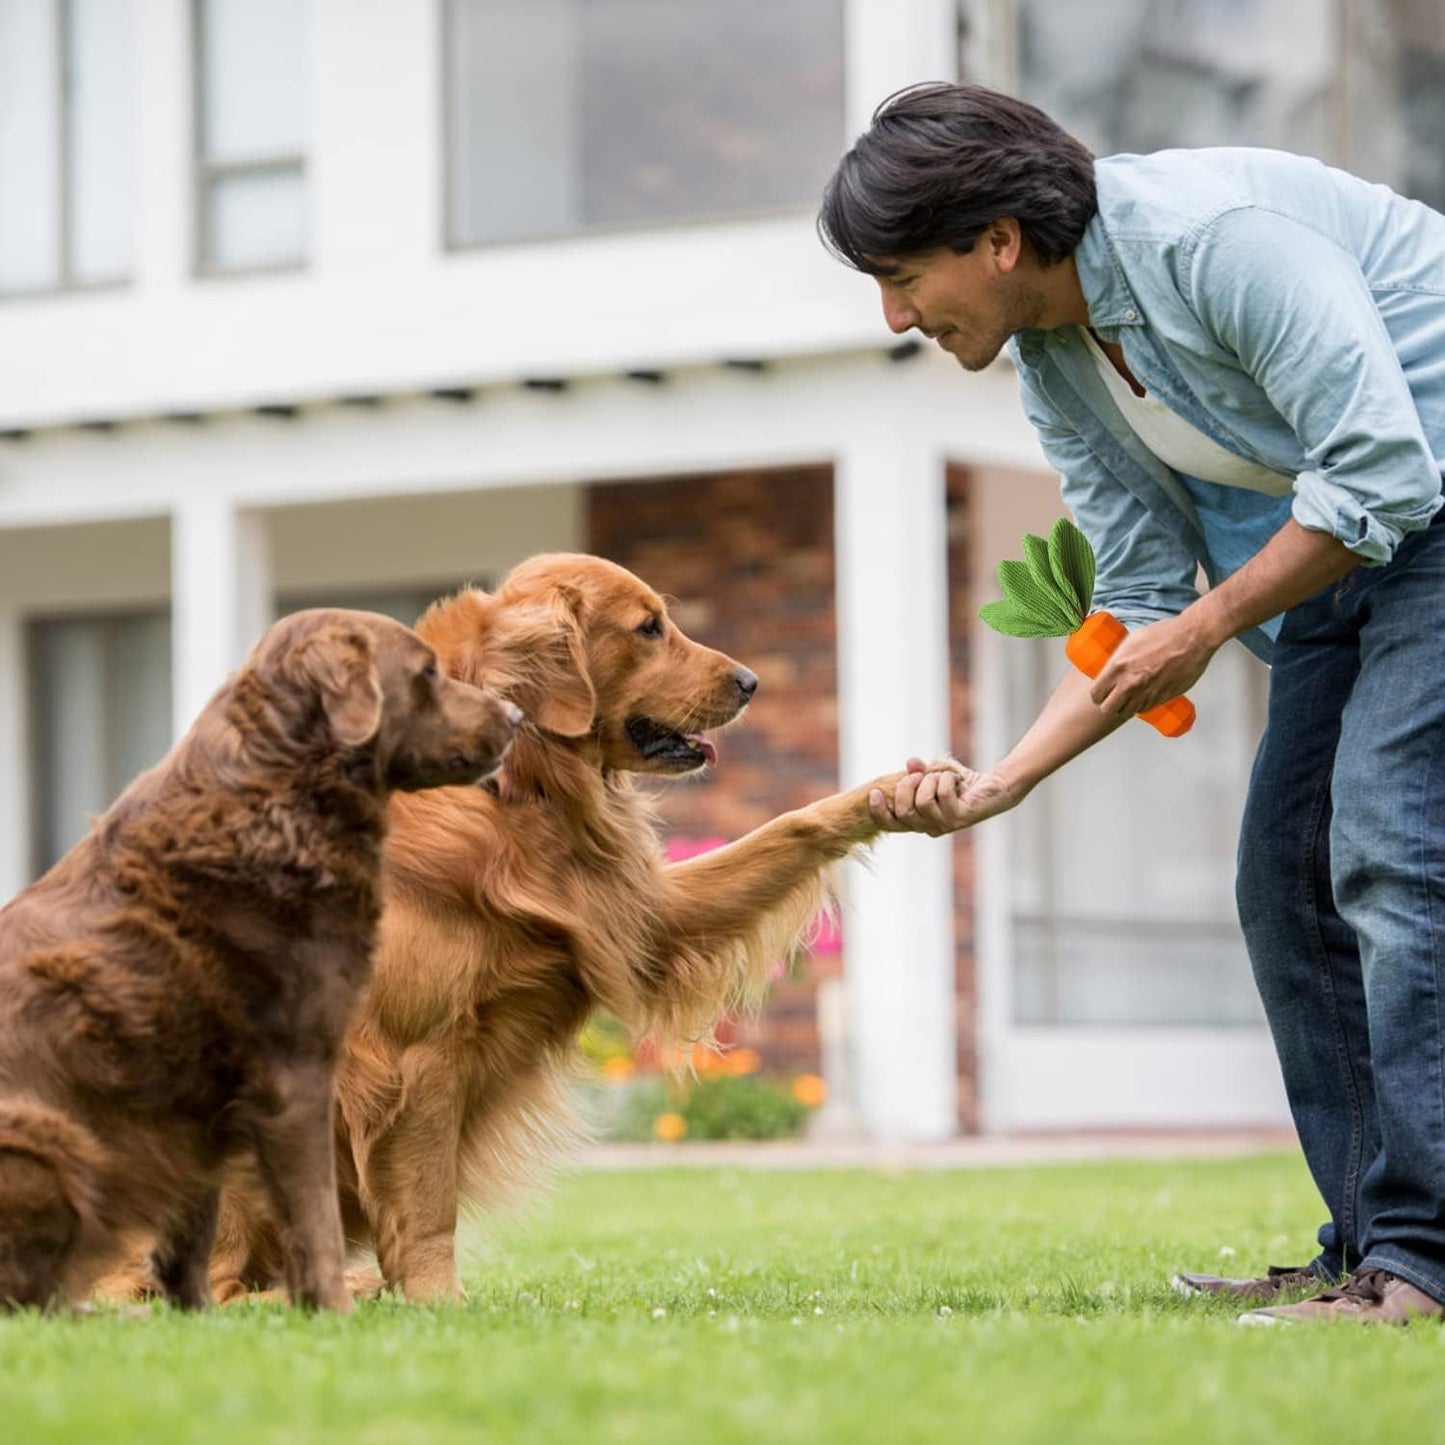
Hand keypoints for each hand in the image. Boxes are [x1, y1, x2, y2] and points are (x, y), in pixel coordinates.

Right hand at [868, 757, 1017, 835]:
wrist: (994, 787)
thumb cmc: (961, 783)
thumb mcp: (934, 775)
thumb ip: (918, 772)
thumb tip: (911, 764)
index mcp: (919, 821)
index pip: (891, 824)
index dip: (879, 812)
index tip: (874, 793)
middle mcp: (930, 827)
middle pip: (904, 812)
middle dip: (906, 786)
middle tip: (918, 775)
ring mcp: (945, 824)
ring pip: (922, 802)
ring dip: (930, 780)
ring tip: (941, 776)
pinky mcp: (960, 817)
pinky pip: (943, 794)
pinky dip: (947, 779)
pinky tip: (957, 780)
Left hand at [1089, 613, 1214, 717]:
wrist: (1192, 638)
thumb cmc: (1164, 634)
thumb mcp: (1131, 641)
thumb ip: (1119, 658)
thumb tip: (1111, 668)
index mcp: (1118, 667)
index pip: (1096, 693)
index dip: (1096, 695)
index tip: (1099, 693)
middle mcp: (1130, 683)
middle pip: (1108, 709)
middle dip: (1108, 705)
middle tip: (1112, 699)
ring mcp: (1147, 693)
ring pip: (1127, 712)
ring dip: (1126, 707)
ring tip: (1128, 698)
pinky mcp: (1162, 698)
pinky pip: (1146, 709)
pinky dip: (1142, 706)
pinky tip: (1144, 697)